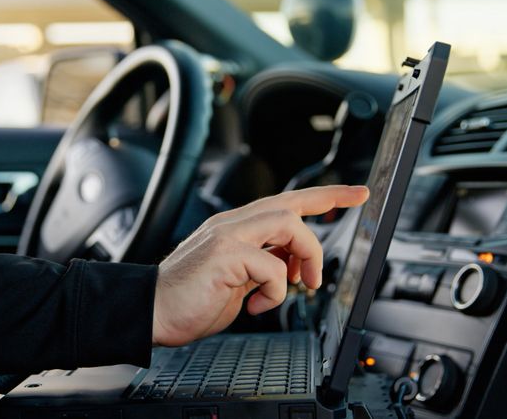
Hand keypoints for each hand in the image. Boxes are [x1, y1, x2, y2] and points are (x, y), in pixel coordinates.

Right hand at [152, 185, 368, 346]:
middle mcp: (232, 225)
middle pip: (291, 205)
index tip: (355, 194)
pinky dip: (276, 291)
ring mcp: (227, 236)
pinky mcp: (224, 255)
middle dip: (328, 210)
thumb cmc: (190, 300)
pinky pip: (272, 266)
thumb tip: (293, 268)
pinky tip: (259, 305)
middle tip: (337, 244)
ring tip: (301, 285)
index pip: (285, 202)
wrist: (151, 312)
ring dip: (305, 258)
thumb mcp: (237, 281)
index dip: (324, 197)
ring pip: (287, 224)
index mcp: (235, 228)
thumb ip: (262, 266)